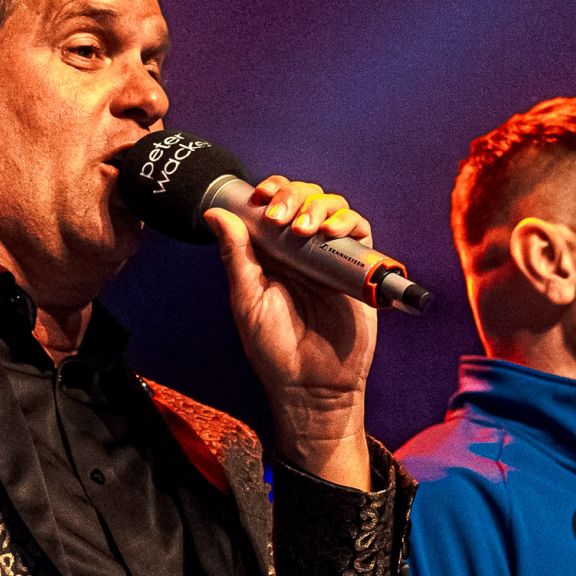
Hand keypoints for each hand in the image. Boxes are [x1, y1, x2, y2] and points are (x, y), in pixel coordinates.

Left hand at [204, 177, 376, 488]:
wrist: (312, 385)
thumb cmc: (275, 349)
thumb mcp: (247, 299)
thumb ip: (236, 255)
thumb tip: (215, 213)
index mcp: (271, 253)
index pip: (274, 204)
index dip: (271, 189)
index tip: (262, 196)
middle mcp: (301, 250)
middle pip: (304, 197)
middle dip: (293, 195)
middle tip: (280, 216)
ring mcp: (330, 257)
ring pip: (333, 208)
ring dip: (318, 206)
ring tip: (304, 230)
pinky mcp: (357, 270)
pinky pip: (360, 232)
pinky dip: (348, 222)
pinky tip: (331, 233)